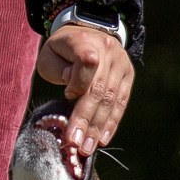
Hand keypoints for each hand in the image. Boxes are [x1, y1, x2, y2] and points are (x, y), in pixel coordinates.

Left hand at [37, 24, 134, 173]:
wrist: (88, 31)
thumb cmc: (62, 49)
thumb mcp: (50, 54)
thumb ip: (58, 69)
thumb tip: (73, 88)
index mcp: (86, 41)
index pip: (87, 63)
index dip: (78, 82)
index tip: (67, 97)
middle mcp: (109, 52)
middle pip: (99, 89)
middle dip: (85, 119)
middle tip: (75, 143)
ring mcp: (122, 65)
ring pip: (111, 100)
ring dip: (98, 127)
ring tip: (87, 148)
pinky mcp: (129, 76)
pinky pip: (121, 103)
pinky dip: (111, 123)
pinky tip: (102, 139)